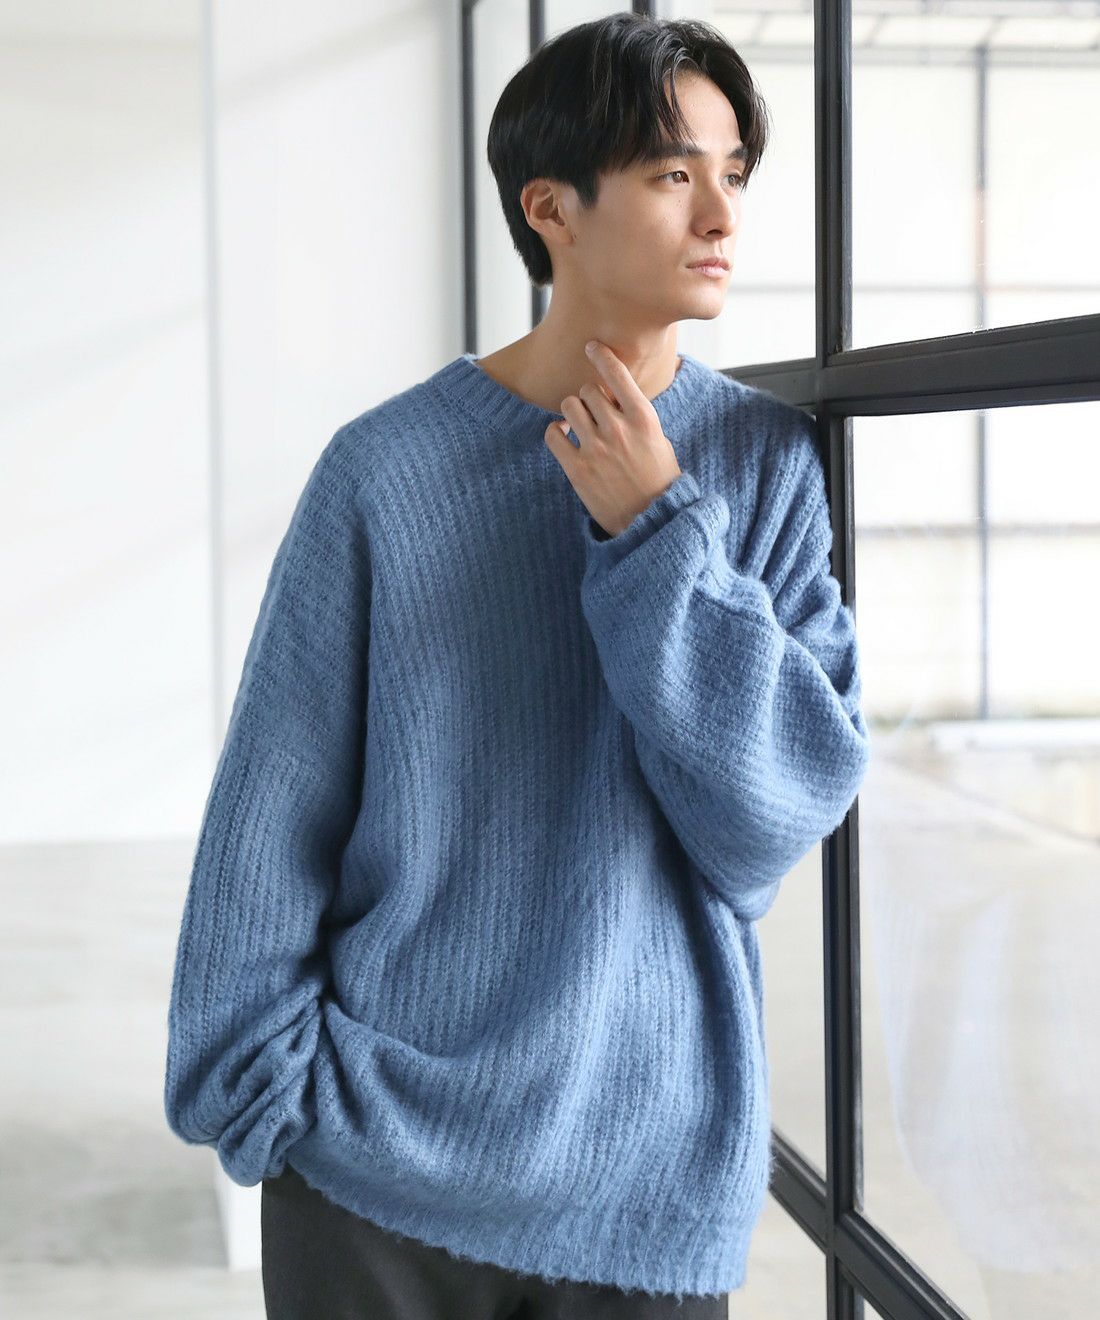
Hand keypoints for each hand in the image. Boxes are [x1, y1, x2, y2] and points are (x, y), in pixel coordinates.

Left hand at [543, 340, 681, 538]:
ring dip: (572, 411)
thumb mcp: (658, 439)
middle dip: (590, 397)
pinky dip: (555, 432)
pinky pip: (552, 435)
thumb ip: (637, 414)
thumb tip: (617, 390)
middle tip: (594, 411)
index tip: (591, 347)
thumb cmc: (658, 478)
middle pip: (588, 390)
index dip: (601, 356)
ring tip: (579, 424)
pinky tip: (564, 437)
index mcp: (644, 419)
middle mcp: (618, 430)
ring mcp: (596, 450)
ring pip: (568, 406)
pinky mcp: (577, 469)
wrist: (652, 520)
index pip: (617, 375)